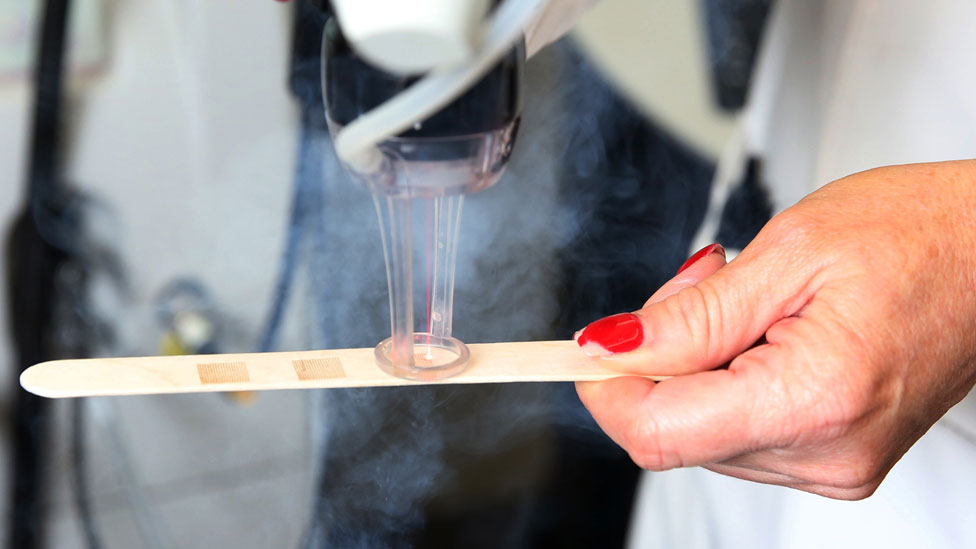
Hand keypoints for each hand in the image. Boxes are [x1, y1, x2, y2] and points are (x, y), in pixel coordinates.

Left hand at [575, 160, 975, 499]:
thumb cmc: (917, 234)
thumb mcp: (787, 252)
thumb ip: (689, 316)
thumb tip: (609, 349)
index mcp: (813, 400)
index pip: (657, 432)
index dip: (607, 386)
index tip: (592, 344)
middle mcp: (826, 453)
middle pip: (673, 432)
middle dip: (658, 360)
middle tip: (703, 288)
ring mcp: (834, 464)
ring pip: (701, 432)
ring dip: (695, 366)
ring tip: (752, 303)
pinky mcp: (835, 457)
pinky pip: (738, 430)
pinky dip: (727, 380)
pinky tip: (765, 334)